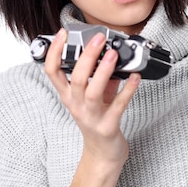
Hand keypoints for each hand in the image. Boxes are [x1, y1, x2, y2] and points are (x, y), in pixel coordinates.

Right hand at [43, 28, 140, 163]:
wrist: (102, 153)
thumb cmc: (96, 120)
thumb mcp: (93, 95)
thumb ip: (99, 75)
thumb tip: (110, 53)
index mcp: (68, 95)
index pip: (52, 71)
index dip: (55, 51)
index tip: (63, 33)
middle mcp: (76, 105)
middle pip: (75, 78)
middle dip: (87, 56)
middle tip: (98, 39)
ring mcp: (91, 116)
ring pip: (92, 91)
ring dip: (103, 71)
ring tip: (114, 55)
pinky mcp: (108, 126)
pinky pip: (118, 105)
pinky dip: (127, 89)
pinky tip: (135, 77)